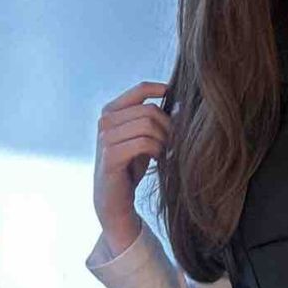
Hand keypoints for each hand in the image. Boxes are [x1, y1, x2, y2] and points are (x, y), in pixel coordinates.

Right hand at [93, 80, 170, 235]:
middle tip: (173, 142)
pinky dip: (157, 150)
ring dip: (163, 139)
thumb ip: (155, 119)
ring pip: (147, 125)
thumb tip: (182, 103)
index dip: (162, 89)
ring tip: (165, 151)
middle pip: (150, 109)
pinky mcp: (110, 155)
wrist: (114, 198)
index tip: (180, 100)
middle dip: (168, 126)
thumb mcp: (144, 137)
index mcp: (111, 111)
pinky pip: (144, 143)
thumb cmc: (131, 165)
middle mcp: (105, 120)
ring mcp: (105, 137)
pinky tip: (157, 159)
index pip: (140, 88)